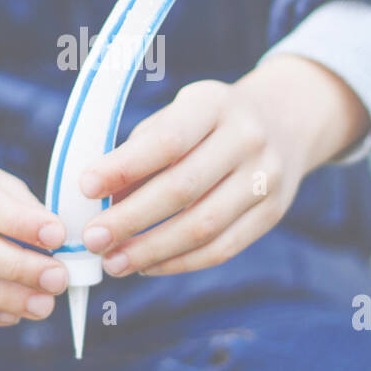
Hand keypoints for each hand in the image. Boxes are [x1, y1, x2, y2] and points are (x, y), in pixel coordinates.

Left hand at [79, 55, 368, 276]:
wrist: (284, 122)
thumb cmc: (207, 123)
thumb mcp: (177, 116)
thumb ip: (140, 151)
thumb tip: (100, 200)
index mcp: (213, 104)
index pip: (167, 140)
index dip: (123, 167)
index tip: (85, 187)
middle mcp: (246, 139)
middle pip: (183, 189)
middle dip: (130, 219)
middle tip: (91, 239)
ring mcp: (266, 178)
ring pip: (203, 227)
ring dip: (151, 251)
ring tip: (113, 262)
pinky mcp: (272, 213)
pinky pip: (222, 249)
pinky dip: (179, 263)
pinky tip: (147, 266)